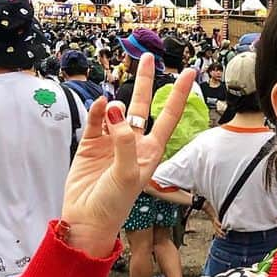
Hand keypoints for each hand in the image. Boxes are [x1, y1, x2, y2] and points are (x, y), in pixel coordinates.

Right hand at [61, 56, 195, 257]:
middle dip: (146, 81)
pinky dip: (97, 111)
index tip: (190, 72)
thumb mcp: (129, 175)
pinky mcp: (89, 144)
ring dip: (115, 104)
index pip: (168, 116)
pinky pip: (95, 120)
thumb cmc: (115, 204)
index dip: (178, 94)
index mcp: (151, 151)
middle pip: (142, 105)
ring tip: (112, 108)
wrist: (86, 220)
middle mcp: (133, 143)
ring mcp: (111, 142)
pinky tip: (99, 107)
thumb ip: (124, 142)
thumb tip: (114, 109)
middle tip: (148, 56)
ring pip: (116, 111)